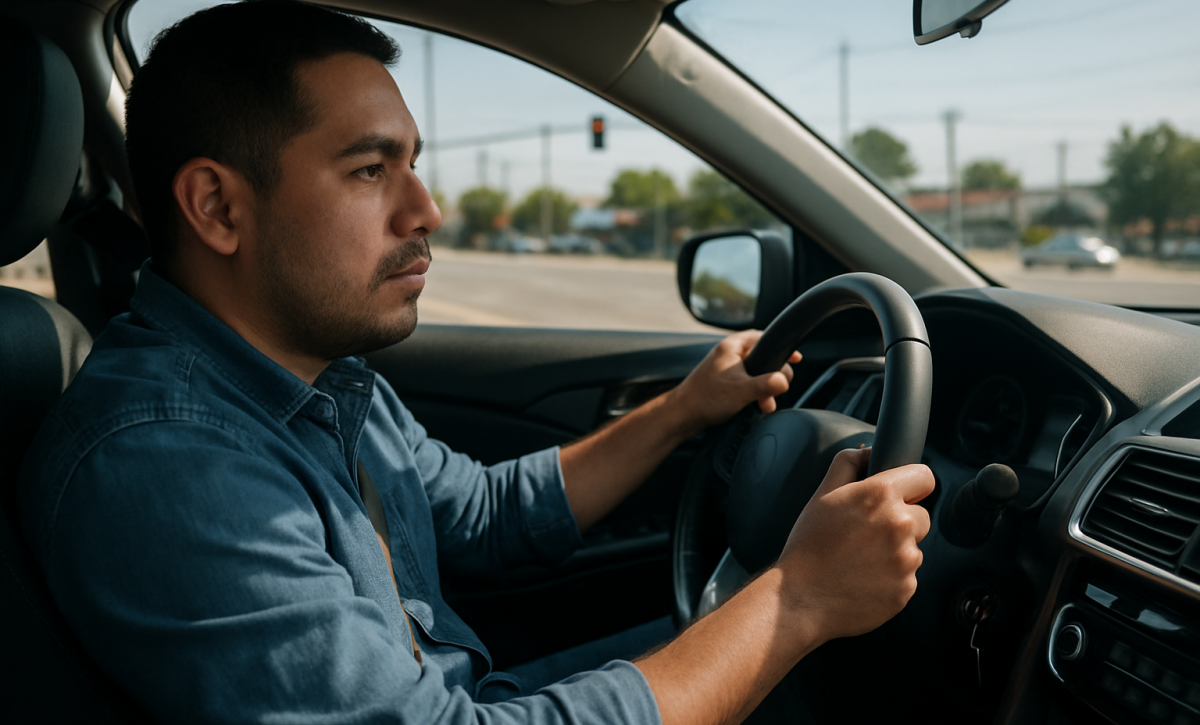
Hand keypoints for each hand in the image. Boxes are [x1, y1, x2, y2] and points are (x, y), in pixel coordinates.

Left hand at [668, 330, 799, 434]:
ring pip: (757, 374)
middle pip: (763, 358)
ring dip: (765, 389)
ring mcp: (727, 370)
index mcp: (732, 347)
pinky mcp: (725, 384)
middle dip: (773, 377)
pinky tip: (757, 406)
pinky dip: (756, 394)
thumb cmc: (706, 398)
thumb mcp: (742, 390)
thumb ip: (766, 384)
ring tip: (765, 404)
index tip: (794, 358)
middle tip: (777, 389)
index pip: (763, 337)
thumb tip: (784, 381)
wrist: (683, 415)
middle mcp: (730, 355)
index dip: (780, 347)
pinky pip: (748, 385)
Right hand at [775, 447, 933, 643]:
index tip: (901, 494)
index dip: (911, 484)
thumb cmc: (808, 546)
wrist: (800, 597)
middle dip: (901, 520)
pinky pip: (908, 576)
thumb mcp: (821, 494)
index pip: (924, 476)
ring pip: (914, 547)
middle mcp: (900, 525)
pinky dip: (891, 576)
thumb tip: (868, 453)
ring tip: (861, 558)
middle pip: (922, 515)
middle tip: (867, 532)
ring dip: (895, 550)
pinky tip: (864, 577)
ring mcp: (906, 560)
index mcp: (880, 496)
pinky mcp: (907, 589)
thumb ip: (848, 464)